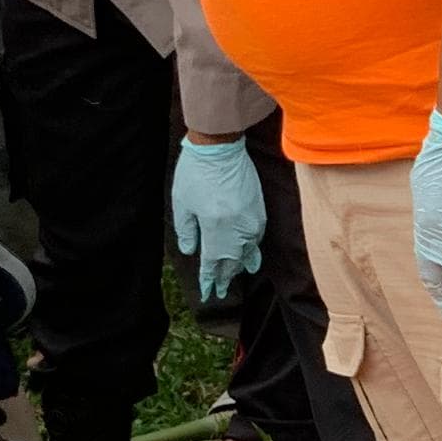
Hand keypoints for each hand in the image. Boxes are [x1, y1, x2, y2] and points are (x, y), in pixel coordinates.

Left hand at [173, 137, 265, 302]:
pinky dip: (251, 250)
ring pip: (247, 252)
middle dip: (225, 277)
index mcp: (216, 228)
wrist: (220, 148)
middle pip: (232, 261)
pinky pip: (256, 238)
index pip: (213, 263)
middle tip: (220, 291)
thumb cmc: (196, 173)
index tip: (207, 292)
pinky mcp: (259, 210)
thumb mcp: (183, 203)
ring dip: (239, 266)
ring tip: (233, 277)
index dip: (209, 279)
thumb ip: (187, 231)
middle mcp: (237, 229)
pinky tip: (249, 255)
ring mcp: (251, 220)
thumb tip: (192, 251)